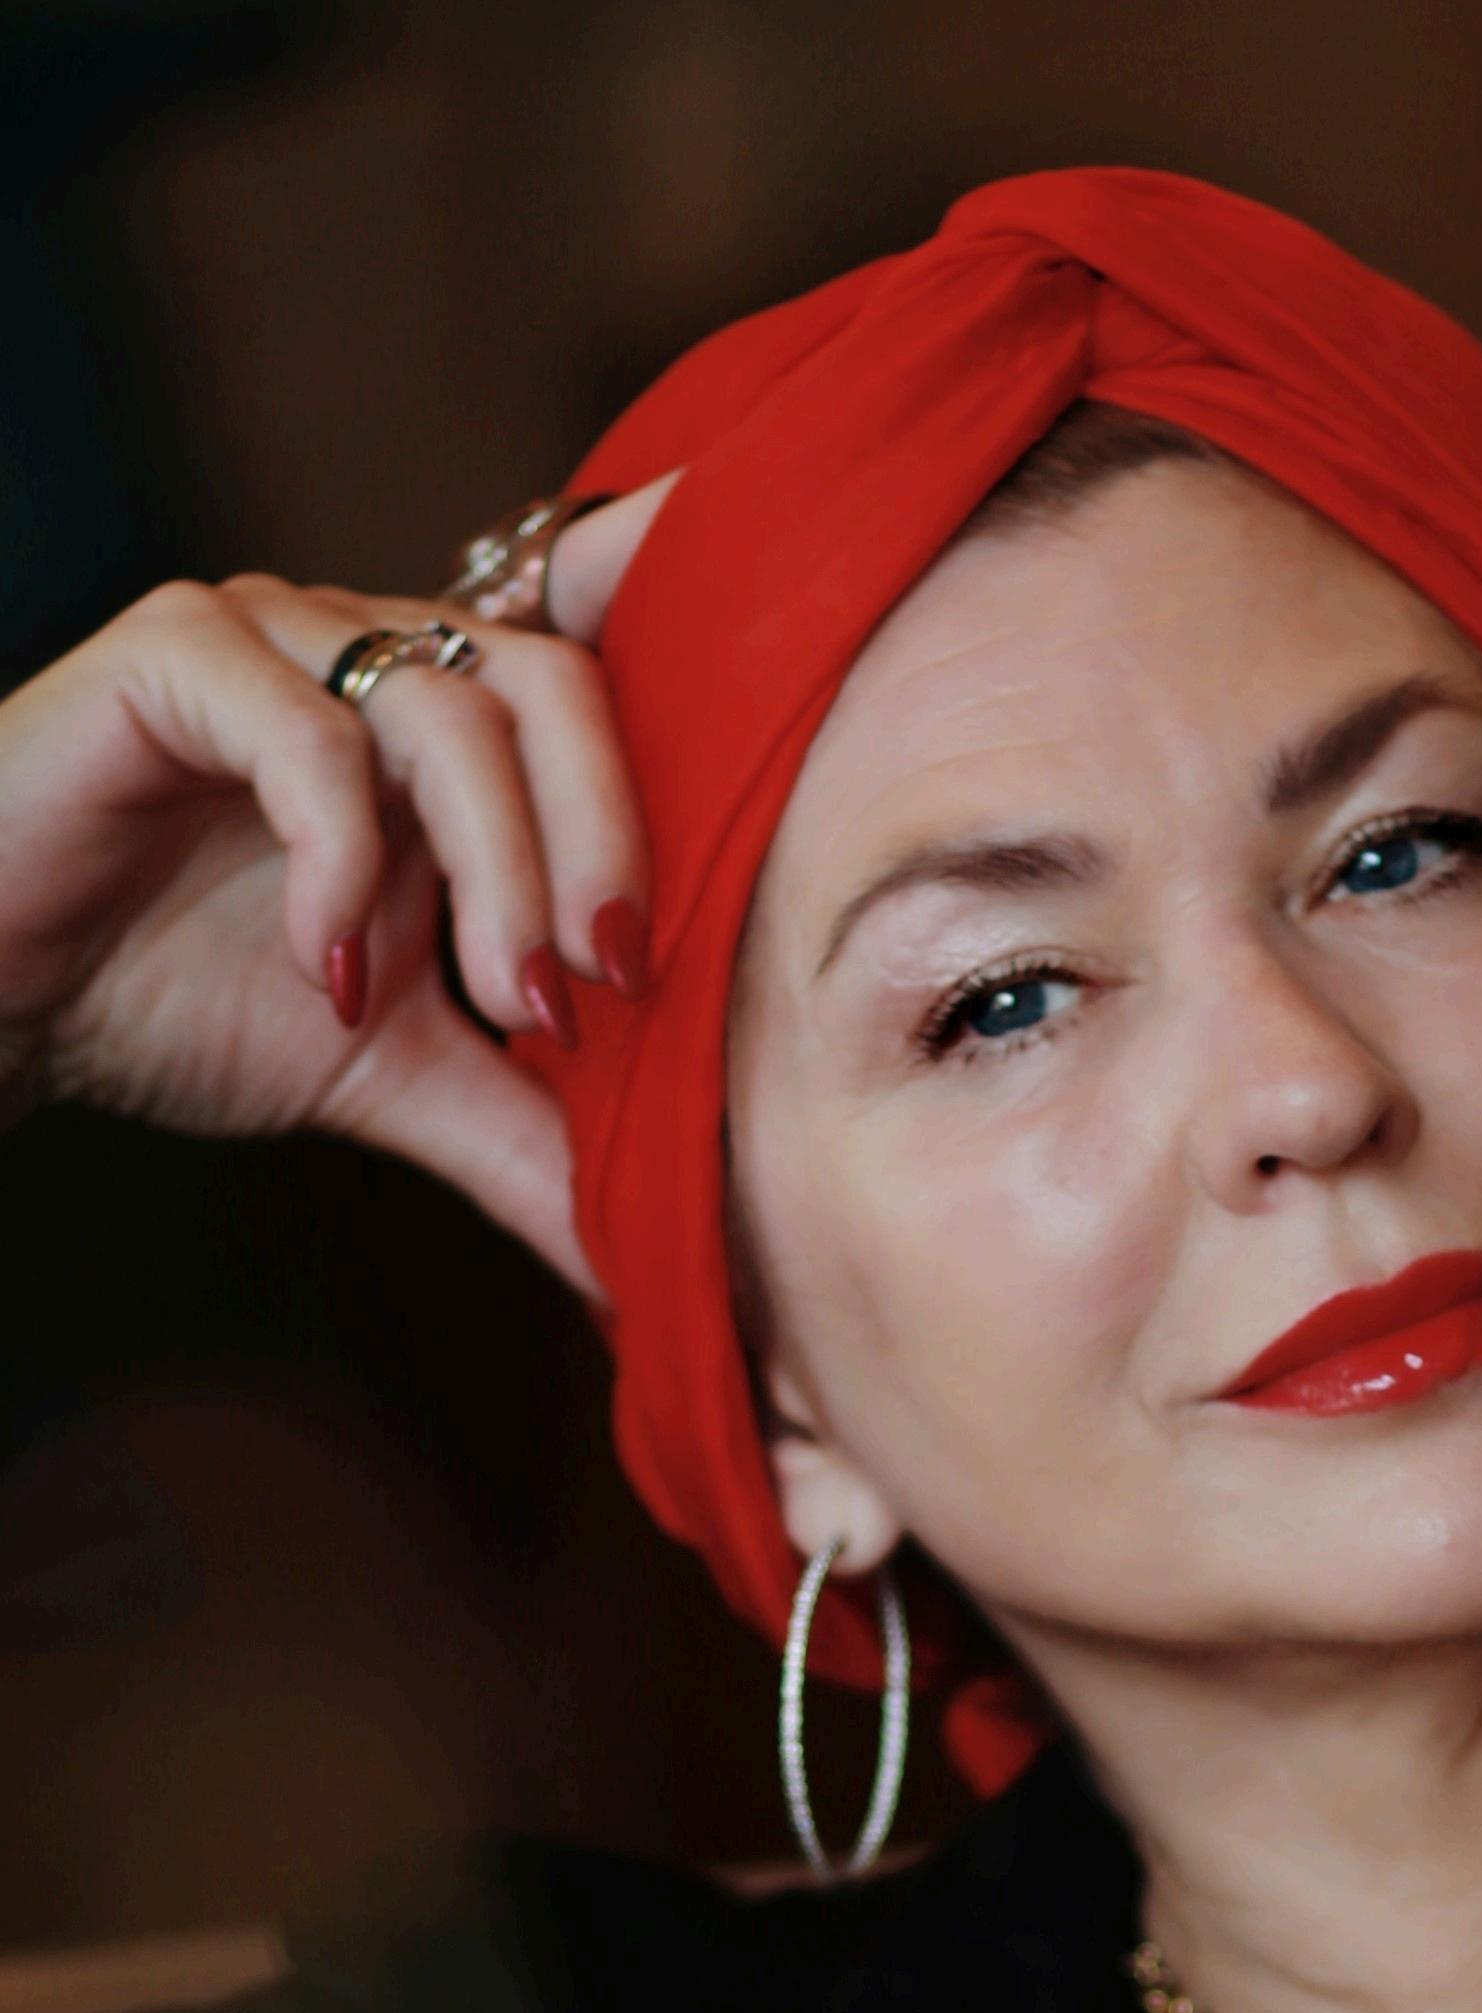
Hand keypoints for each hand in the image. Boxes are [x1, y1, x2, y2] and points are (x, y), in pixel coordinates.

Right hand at [0, 473, 680, 1303]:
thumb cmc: (176, 993)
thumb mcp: (389, 1069)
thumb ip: (521, 1133)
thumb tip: (647, 1252)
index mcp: (453, 734)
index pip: (606, 725)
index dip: (647, 841)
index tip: (650, 986)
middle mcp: (381, 658)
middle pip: (551, 690)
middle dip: (598, 846)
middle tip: (597, 989)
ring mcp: (280, 637)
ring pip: (445, 707)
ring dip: (494, 870)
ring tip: (489, 1005)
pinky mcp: (175, 652)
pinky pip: (302, 730)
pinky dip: (341, 860)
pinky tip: (330, 970)